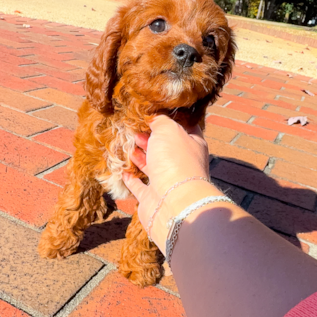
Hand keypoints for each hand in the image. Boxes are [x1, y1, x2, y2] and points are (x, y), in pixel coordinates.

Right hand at [122, 115, 211, 245]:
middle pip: (165, 148)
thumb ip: (160, 120)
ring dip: (140, 156)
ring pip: (152, 166)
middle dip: (151, 138)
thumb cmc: (175, 160)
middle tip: (135, 130)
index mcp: (193, 145)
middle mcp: (182, 164)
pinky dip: (131, 178)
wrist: (173, 202)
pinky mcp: (152, 198)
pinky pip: (139, 186)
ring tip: (128, 145)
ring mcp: (167, 182)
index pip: (184, 128)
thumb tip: (153, 117)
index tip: (155, 113)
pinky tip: (123, 170)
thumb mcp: (168, 129)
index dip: (170, 120)